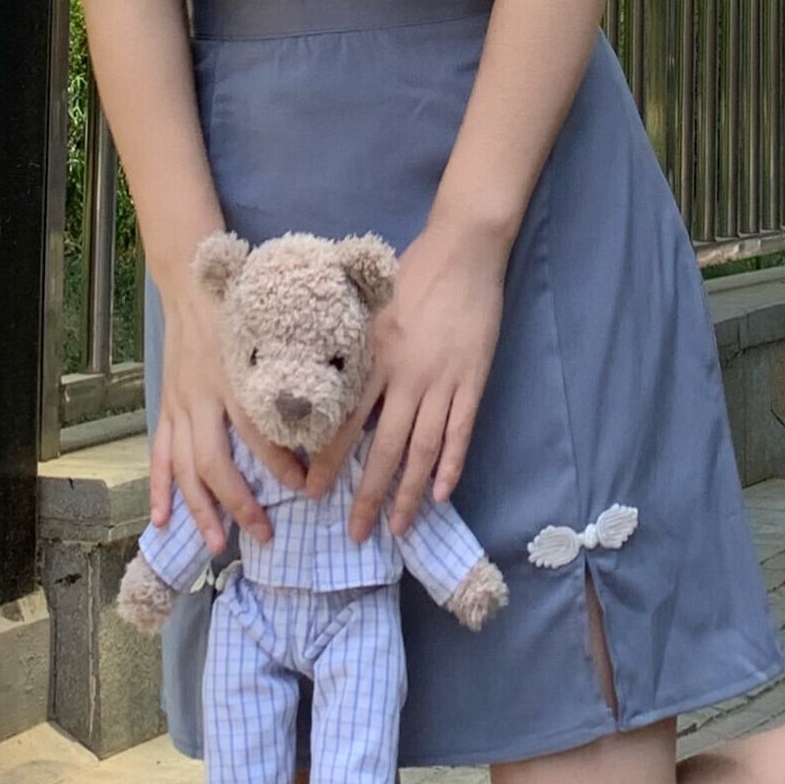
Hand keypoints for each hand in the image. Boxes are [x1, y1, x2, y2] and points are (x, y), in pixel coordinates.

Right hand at [152, 279, 303, 551]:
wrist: (190, 285)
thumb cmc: (242, 307)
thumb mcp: (275, 329)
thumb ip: (301, 363)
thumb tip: (339, 395)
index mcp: (236, 377)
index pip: (258, 430)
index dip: (280, 462)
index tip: (304, 486)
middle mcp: (204, 397)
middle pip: (216, 462)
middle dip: (240, 503)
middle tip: (264, 534)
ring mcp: (180, 406)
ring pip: (186, 468)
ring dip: (201, 509)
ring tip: (217, 544)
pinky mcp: (166, 409)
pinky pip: (161, 455)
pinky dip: (160, 489)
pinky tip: (164, 520)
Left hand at [314, 214, 507, 538]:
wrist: (464, 250)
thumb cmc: (409, 273)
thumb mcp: (366, 307)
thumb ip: (349, 346)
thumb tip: (321, 383)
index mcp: (373, 358)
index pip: (345, 423)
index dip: (328, 462)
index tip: (311, 493)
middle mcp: (406, 376)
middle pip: (384, 449)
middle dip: (367, 495)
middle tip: (355, 533)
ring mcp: (443, 381)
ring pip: (422, 450)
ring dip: (409, 493)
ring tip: (398, 528)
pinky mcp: (473, 380)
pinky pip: (461, 431)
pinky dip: (451, 465)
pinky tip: (440, 494)